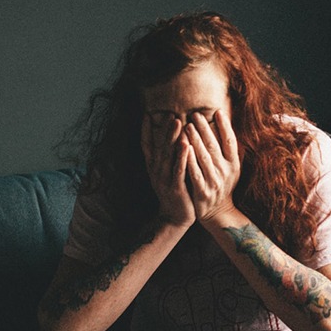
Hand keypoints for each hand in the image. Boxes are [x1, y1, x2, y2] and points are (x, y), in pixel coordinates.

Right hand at [141, 112, 194, 227]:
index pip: (146, 144)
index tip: (146, 113)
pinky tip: (185, 145)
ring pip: (167, 155)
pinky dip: (181, 156)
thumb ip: (168, 156)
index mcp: (153, 166)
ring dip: (171, 137)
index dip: (145, 129)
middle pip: (159, 145)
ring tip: (177, 122)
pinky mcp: (175, 187)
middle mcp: (156, 170)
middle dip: (164, 128)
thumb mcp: (167, 173)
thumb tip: (171, 137)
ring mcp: (164, 179)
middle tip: (170, 112)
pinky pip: (178, 169)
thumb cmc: (175, 192)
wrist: (175, 217)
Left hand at [185, 111, 240, 224]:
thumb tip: (230, 129)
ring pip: (204, 157)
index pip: (231, 141)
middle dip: (205, 129)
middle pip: (215, 146)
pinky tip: (183, 149)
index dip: (225, 126)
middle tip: (195, 114)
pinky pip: (195, 173)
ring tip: (188, 126)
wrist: (218, 213)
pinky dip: (190, 161)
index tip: (218, 111)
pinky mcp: (202, 191)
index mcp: (233, 164)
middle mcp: (225, 172)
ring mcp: (214, 182)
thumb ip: (232, 152)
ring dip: (196, 141)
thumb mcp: (232, 169)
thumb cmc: (223, 186)